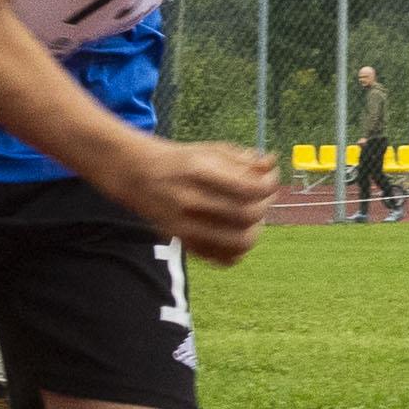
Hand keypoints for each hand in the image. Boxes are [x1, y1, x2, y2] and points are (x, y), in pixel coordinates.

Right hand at [128, 134, 277, 262]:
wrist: (137, 175)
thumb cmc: (180, 161)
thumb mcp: (210, 150)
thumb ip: (243, 158)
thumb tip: (272, 166)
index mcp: (199, 172)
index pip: (249, 188)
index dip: (269, 185)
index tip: (270, 179)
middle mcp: (191, 201)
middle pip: (246, 215)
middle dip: (264, 206)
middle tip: (263, 197)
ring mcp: (186, 226)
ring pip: (238, 242)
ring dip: (255, 231)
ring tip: (252, 218)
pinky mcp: (184, 242)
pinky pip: (223, 259)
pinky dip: (238, 251)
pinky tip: (237, 233)